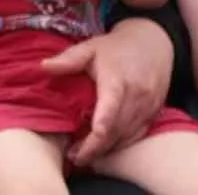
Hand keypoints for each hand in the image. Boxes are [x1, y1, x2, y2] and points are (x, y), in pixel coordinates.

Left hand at [43, 18, 173, 165]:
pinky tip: (105, 147)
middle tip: (73, 156)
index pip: (108, 113)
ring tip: (85, 155)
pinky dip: (120, 144)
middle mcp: (137, 95)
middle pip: (115, 131)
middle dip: (94, 149)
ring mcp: (148, 105)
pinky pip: (137, 135)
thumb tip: (43, 66)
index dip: (95, 136)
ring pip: (126, 137)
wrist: (154, 42)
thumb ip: (68, 59)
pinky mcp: (154, 112)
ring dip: (106, 150)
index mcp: (118, 80)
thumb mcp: (91, 48)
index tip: (77, 151)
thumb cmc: (117, 48)